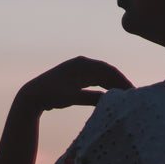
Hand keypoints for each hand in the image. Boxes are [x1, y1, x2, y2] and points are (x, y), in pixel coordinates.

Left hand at [14, 57, 133, 115]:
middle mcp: (82, 64)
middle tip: (132, 96)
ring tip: (124, 97)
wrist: (32, 95)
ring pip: (102, 77)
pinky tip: (110, 96)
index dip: (122, 81)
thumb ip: (92, 97)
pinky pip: (95, 81)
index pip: (109, 71)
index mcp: (82, 64)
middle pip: (107, 72)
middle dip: (120, 83)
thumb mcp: (73, 97)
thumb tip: (112, 99)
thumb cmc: (51, 95)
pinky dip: (104, 87)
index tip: (132, 92)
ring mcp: (79, 70)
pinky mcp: (76, 77)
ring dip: (113, 85)